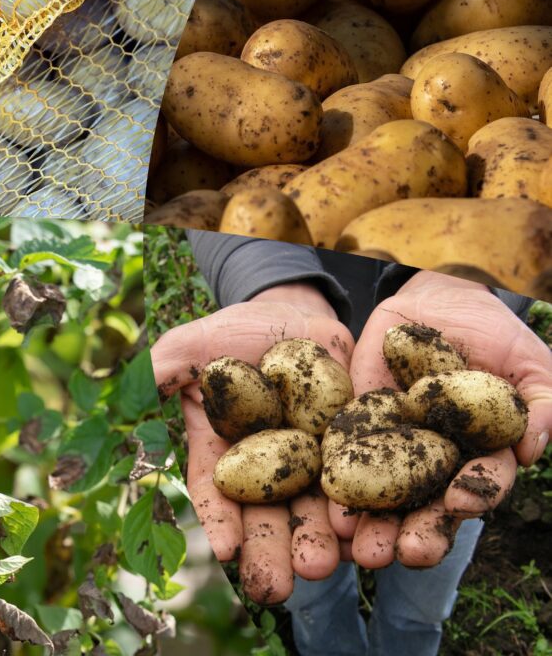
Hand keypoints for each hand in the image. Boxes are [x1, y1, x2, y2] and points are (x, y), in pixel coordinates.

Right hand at [152, 283, 354, 602]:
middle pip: (267, 516)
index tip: (226, 550)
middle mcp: (266, 467)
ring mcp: (311, 461)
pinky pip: (361, 483)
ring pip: (314, 510)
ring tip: (321, 568)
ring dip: (317, 543)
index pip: (216, 491)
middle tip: (276, 588)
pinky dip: (362, 511)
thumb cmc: (232, 332)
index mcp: (223, 452)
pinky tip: (362, 534)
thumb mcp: (190, 345)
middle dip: (271, 552)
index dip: (220, 521)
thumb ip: (164, 369)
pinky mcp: (354, 448)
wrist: (295, 316)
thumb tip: (138, 393)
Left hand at [343, 271, 551, 568]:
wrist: (438, 302)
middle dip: (419, 533)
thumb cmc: (496, 335)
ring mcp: (395, 449)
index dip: (474, 494)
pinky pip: (343, 460)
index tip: (460, 503)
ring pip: (384, 497)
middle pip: (429, 506)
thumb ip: (540, 403)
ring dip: (373, 526)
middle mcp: (438, 463)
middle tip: (405, 555)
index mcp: (483, 456)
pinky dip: (335, 485)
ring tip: (361, 549)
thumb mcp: (528, 362)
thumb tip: (532, 448)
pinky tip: (325, 511)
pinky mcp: (356, 428)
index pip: (481, 484)